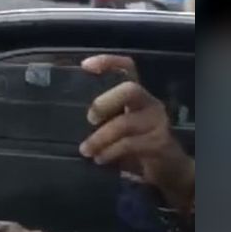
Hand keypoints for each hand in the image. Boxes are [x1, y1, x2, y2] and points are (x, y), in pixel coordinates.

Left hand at [79, 56, 193, 207]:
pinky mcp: (159, 142)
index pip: (127, 67)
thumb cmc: (134, 144)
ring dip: (100, 138)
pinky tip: (100, 158)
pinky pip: (130, 144)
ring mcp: (156, 122)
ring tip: (86, 150)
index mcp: (136, 95)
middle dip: (104, 102)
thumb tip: (63, 118)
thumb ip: (99, 118)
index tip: (85, 66)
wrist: (167, 169)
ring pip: (125, 123)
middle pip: (130, 89)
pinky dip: (110, 152)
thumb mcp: (115, 127)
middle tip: (89, 119)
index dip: (109, 62)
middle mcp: (149, 103)